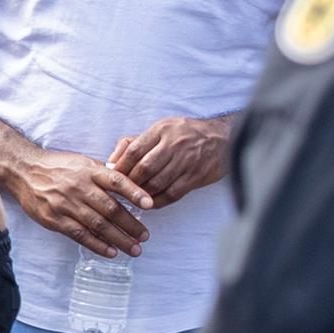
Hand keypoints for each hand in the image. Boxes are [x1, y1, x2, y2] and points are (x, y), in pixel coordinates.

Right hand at [0, 139, 154, 257]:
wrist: (23, 171)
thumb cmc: (57, 167)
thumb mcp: (82, 162)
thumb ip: (104, 174)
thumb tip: (132, 184)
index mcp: (89, 171)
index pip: (116, 181)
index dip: (134, 193)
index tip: (150, 205)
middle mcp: (79, 187)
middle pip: (111, 209)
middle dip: (131, 225)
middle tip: (145, 236)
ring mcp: (66, 204)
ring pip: (98, 225)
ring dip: (119, 239)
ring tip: (135, 248)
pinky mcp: (54, 219)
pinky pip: (80, 234)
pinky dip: (97, 245)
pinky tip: (111, 252)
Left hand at [109, 115, 230, 208]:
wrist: (223, 138)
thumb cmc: (184, 134)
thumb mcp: (159, 129)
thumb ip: (133, 143)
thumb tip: (111, 162)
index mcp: (161, 130)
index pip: (134, 150)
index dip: (120, 166)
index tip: (112, 176)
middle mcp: (174, 145)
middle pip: (145, 168)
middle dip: (130, 182)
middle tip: (121, 190)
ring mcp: (187, 161)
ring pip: (158, 182)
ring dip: (142, 193)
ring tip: (134, 197)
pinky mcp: (197, 176)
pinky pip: (173, 193)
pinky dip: (158, 200)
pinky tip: (150, 203)